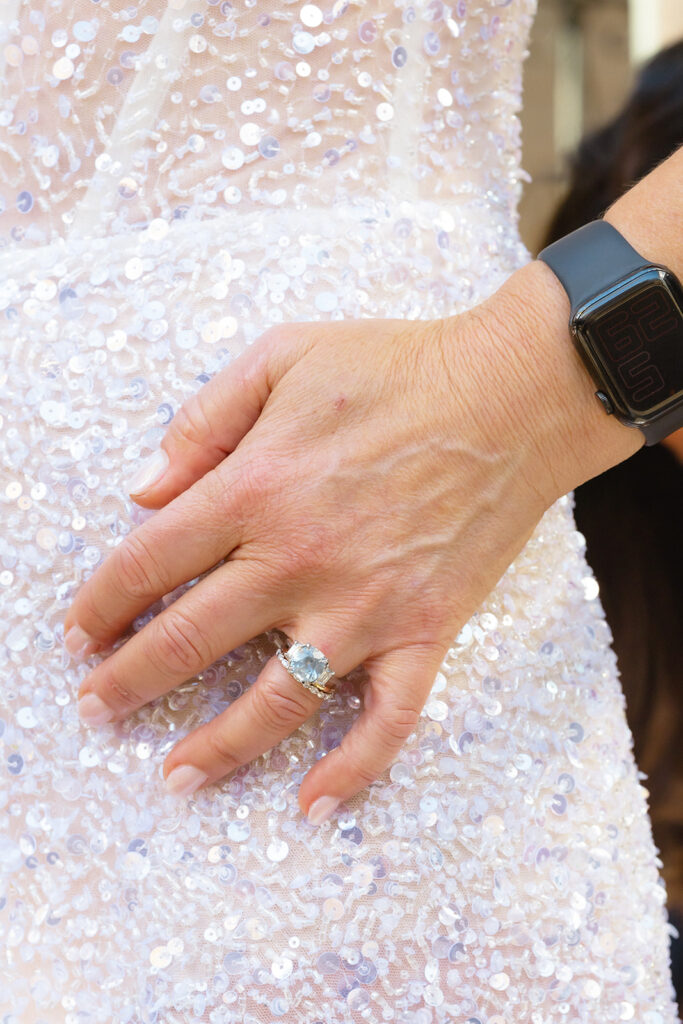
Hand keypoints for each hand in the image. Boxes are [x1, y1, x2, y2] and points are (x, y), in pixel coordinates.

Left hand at [62, 264, 615, 822]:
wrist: (512, 393)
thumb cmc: (398, 366)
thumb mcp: (283, 356)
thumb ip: (204, 420)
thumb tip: (142, 491)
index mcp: (255, 488)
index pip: (147, 563)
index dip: (100, 604)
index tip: (78, 633)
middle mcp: (298, 560)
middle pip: (188, 641)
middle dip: (127, 683)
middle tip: (96, 709)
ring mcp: (364, 606)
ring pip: (274, 700)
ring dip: (215, 747)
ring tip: (174, 776)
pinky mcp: (425, 630)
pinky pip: (387, 719)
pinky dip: (351, 769)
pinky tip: (313, 804)